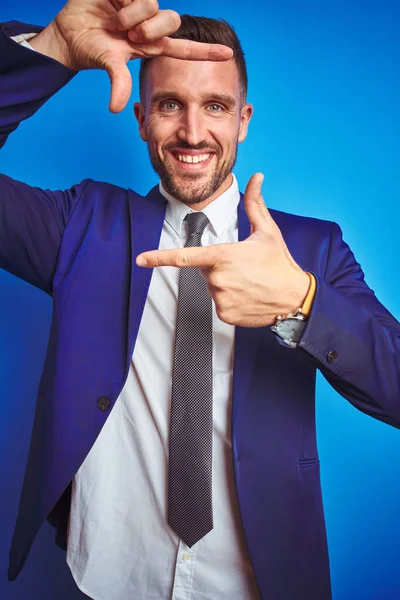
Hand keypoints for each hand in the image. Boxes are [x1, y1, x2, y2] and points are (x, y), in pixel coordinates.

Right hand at [29, 0, 232, 112]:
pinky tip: (110, 2)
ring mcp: (141, 6)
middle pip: (173, 20)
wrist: (69, 32)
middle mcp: (152, 25)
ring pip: (152, 4)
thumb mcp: (108, 64)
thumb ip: (117, 82)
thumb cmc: (92, 50)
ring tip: (114, 21)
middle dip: (151, 29)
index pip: (185, 49)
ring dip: (130, 15)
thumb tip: (114, 109)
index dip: (206, 53)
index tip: (228, 55)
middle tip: (130, 35)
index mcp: (153, 45)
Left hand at [136, 174, 309, 327]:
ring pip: (212, 287)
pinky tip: (247, 296)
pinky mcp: (224, 314)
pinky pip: (219, 303)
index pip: (184, 256)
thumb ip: (254, 203)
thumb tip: (256, 178)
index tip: (141, 259)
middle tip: (244, 267)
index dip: (159, 257)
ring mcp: (220, 298)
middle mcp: (218, 278)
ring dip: (225, 283)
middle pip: (204, 269)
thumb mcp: (267, 231)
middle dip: (218, 266)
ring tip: (248, 282)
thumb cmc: (280, 263)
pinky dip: (230, 300)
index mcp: (223, 255)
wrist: (295, 298)